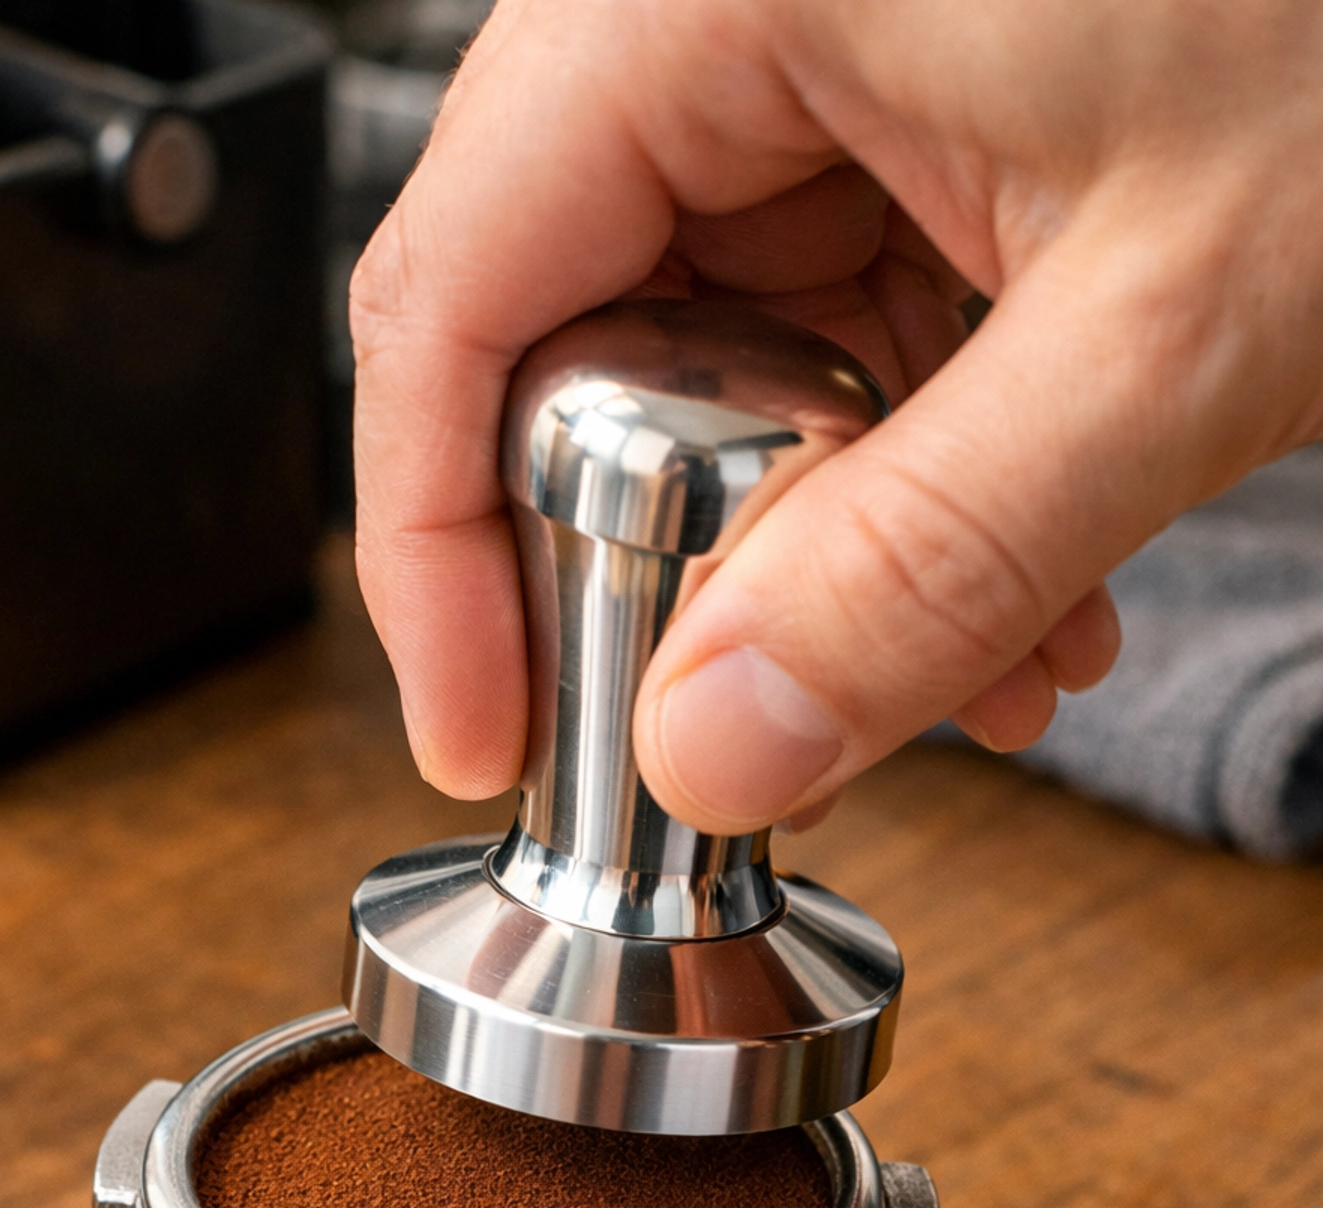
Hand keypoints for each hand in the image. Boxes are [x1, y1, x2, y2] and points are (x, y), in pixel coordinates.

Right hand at [352, 0, 1322, 832]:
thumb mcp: (1161, 331)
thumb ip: (921, 565)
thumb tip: (718, 749)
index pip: (451, 291)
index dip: (431, 546)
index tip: (483, 733)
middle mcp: (731, 4)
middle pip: (576, 345)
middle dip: (688, 577)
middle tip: (775, 726)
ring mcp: (826, 55)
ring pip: (724, 365)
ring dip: (838, 555)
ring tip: (990, 662)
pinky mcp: (916, 111)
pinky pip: (844, 333)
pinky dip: (920, 478)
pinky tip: (1037, 576)